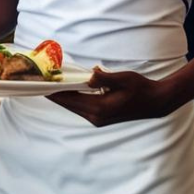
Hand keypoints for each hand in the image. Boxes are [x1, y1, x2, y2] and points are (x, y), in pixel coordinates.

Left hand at [49, 68, 173, 126]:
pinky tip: (65, 89)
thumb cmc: (141, 88)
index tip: (39, 83)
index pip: (69, 99)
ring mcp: (97, 119)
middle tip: (39, 81)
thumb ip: (104, 78)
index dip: (53, 91)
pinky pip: (80, 106)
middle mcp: (96, 117)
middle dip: (53, 92)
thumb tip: (90, 74)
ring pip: (73, 106)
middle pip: (68, 103)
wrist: (155, 102)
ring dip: (62, 95)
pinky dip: (71, 98)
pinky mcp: (99, 117)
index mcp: (100, 108)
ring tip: (48, 83)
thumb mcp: (123, 79)